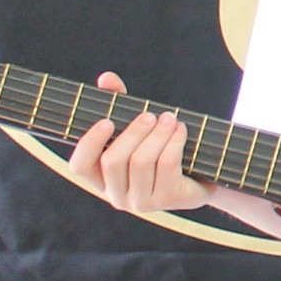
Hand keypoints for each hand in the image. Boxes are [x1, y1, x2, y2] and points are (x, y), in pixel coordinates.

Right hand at [66, 72, 211, 215]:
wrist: (200, 177)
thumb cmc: (160, 149)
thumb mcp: (139, 127)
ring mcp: (140, 202)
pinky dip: (174, 142)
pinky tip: (181, 130)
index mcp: (100, 178)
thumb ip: (119, 103)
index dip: (90, 143)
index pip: (80, 165)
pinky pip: (166, 165)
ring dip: (158, 134)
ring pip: (141, 162)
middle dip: (134, 132)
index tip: (107, 121)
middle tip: (150, 115)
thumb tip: (106, 78)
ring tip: (170, 118)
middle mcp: (115, 195)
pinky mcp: (166, 200)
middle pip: (113, 160)